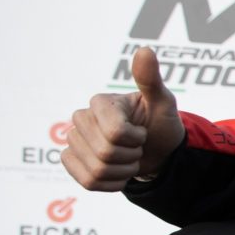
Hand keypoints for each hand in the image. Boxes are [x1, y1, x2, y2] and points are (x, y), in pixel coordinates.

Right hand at [63, 46, 183, 190]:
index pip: (114, 133)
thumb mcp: (164, 104)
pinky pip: (87, 181)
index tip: (142, 132)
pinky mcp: (70, 161)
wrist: (158, 151)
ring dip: (124, 171)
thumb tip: (145, 50)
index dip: (136, 139)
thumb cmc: (160, 125)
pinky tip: (118, 172)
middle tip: (137, 147)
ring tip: (129, 158)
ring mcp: (72, 140)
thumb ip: (151, 80)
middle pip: (106, 153)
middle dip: (131, 156)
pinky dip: (111, 183)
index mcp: (100, 103)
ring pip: (97, 170)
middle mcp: (80, 118)